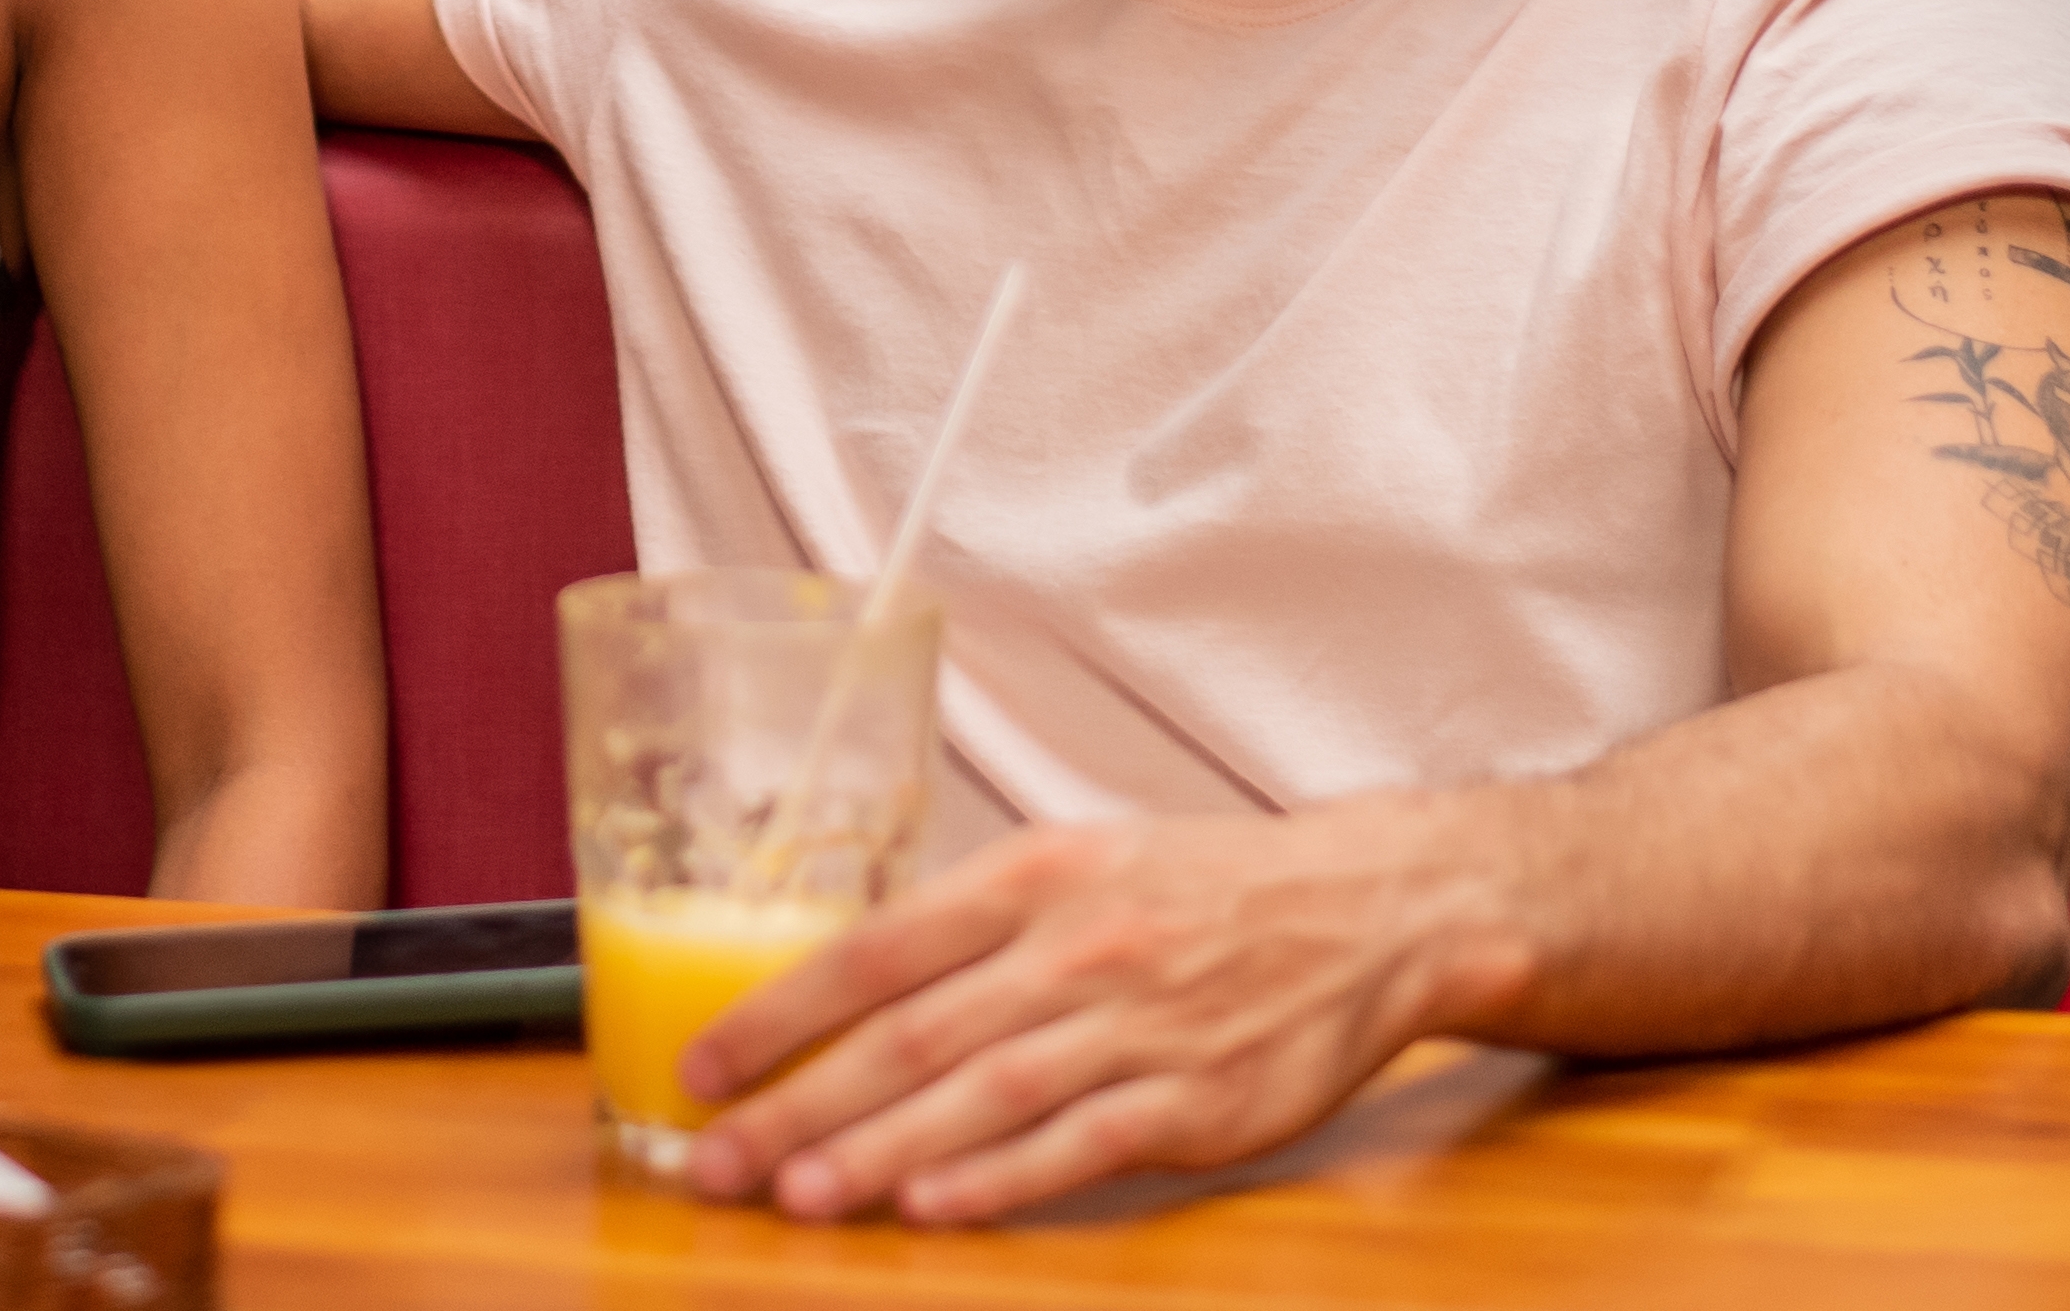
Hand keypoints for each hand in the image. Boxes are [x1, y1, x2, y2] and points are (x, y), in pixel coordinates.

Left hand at [676, 814, 1446, 1225]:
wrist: (1368, 911)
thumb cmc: (1200, 891)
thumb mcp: (1081, 863)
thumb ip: (974, 924)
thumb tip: (845, 991)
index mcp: (1033, 875)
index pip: (876, 946)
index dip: (780, 1012)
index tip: (702, 1067)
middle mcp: (1075, 944)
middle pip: (913, 1033)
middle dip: (802, 1103)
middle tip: (715, 1160)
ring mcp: (1139, 1023)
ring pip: (984, 1094)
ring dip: (881, 1150)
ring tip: (799, 1196)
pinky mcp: (1199, 1098)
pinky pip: (1082, 1142)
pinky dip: (1003, 1176)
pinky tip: (933, 1206)